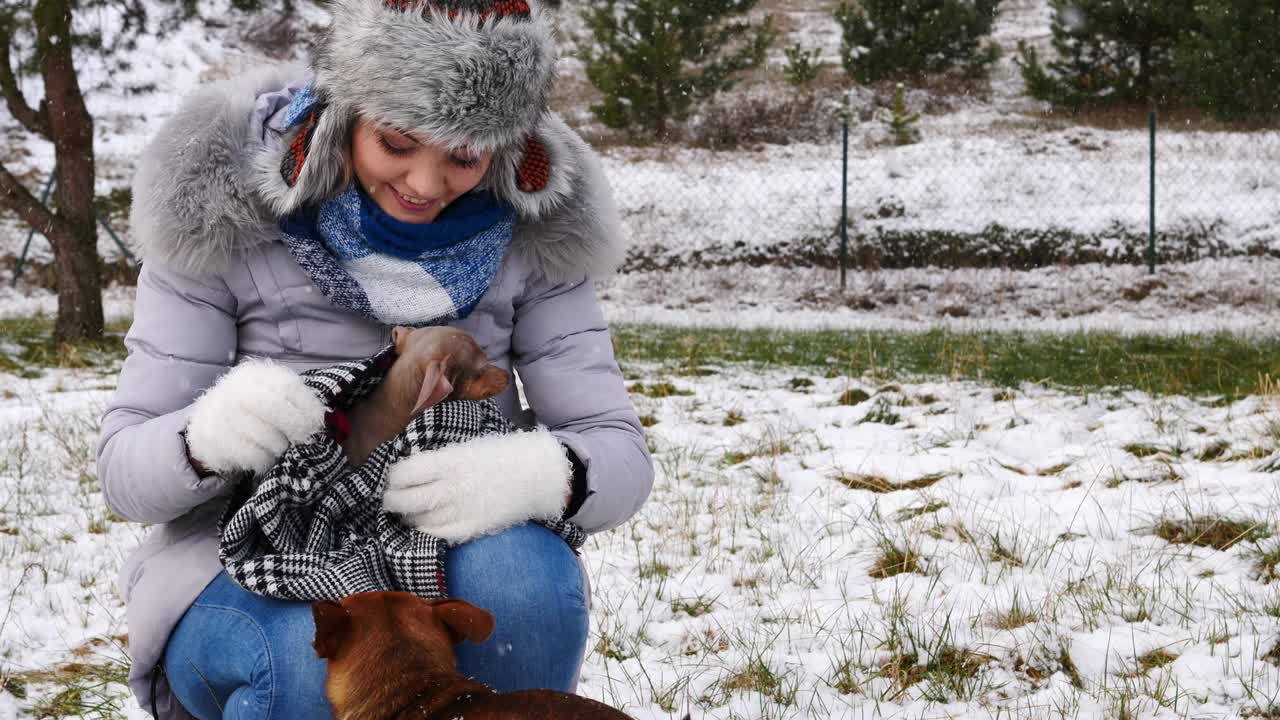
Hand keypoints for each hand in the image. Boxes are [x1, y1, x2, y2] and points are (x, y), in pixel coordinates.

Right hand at [185, 359, 327, 475]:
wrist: (207, 424)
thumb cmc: (251, 412)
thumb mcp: (270, 397)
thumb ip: (293, 403)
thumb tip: (323, 421)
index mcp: (255, 374)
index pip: (289, 386)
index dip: (309, 407)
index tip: (318, 424)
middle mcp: (235, 388)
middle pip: (274, 406)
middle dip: (296, 427)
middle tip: (304, 440)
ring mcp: (220, 412)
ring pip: (263, 434)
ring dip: (280, 446)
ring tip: (283, 449)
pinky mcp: (212, 437)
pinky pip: (249, 453)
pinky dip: (264, 459)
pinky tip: (266, 458)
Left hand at [382, 429, 570, 544]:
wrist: (538, 474)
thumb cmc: (501, 456)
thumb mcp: (468, 448)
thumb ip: (439, 461)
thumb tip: (409, 471)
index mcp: (449, 462)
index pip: (404, 474)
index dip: (391, 478)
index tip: (391, 479)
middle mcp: (451, 488)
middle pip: (404, 501)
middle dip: (391, 501)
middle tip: (390, 499)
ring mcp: (461, 511)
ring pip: (417, 522)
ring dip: (407, 518)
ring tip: (408, 512)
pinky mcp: (471, 528)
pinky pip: (436, 536)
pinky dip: (424, 531)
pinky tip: (424, 525)